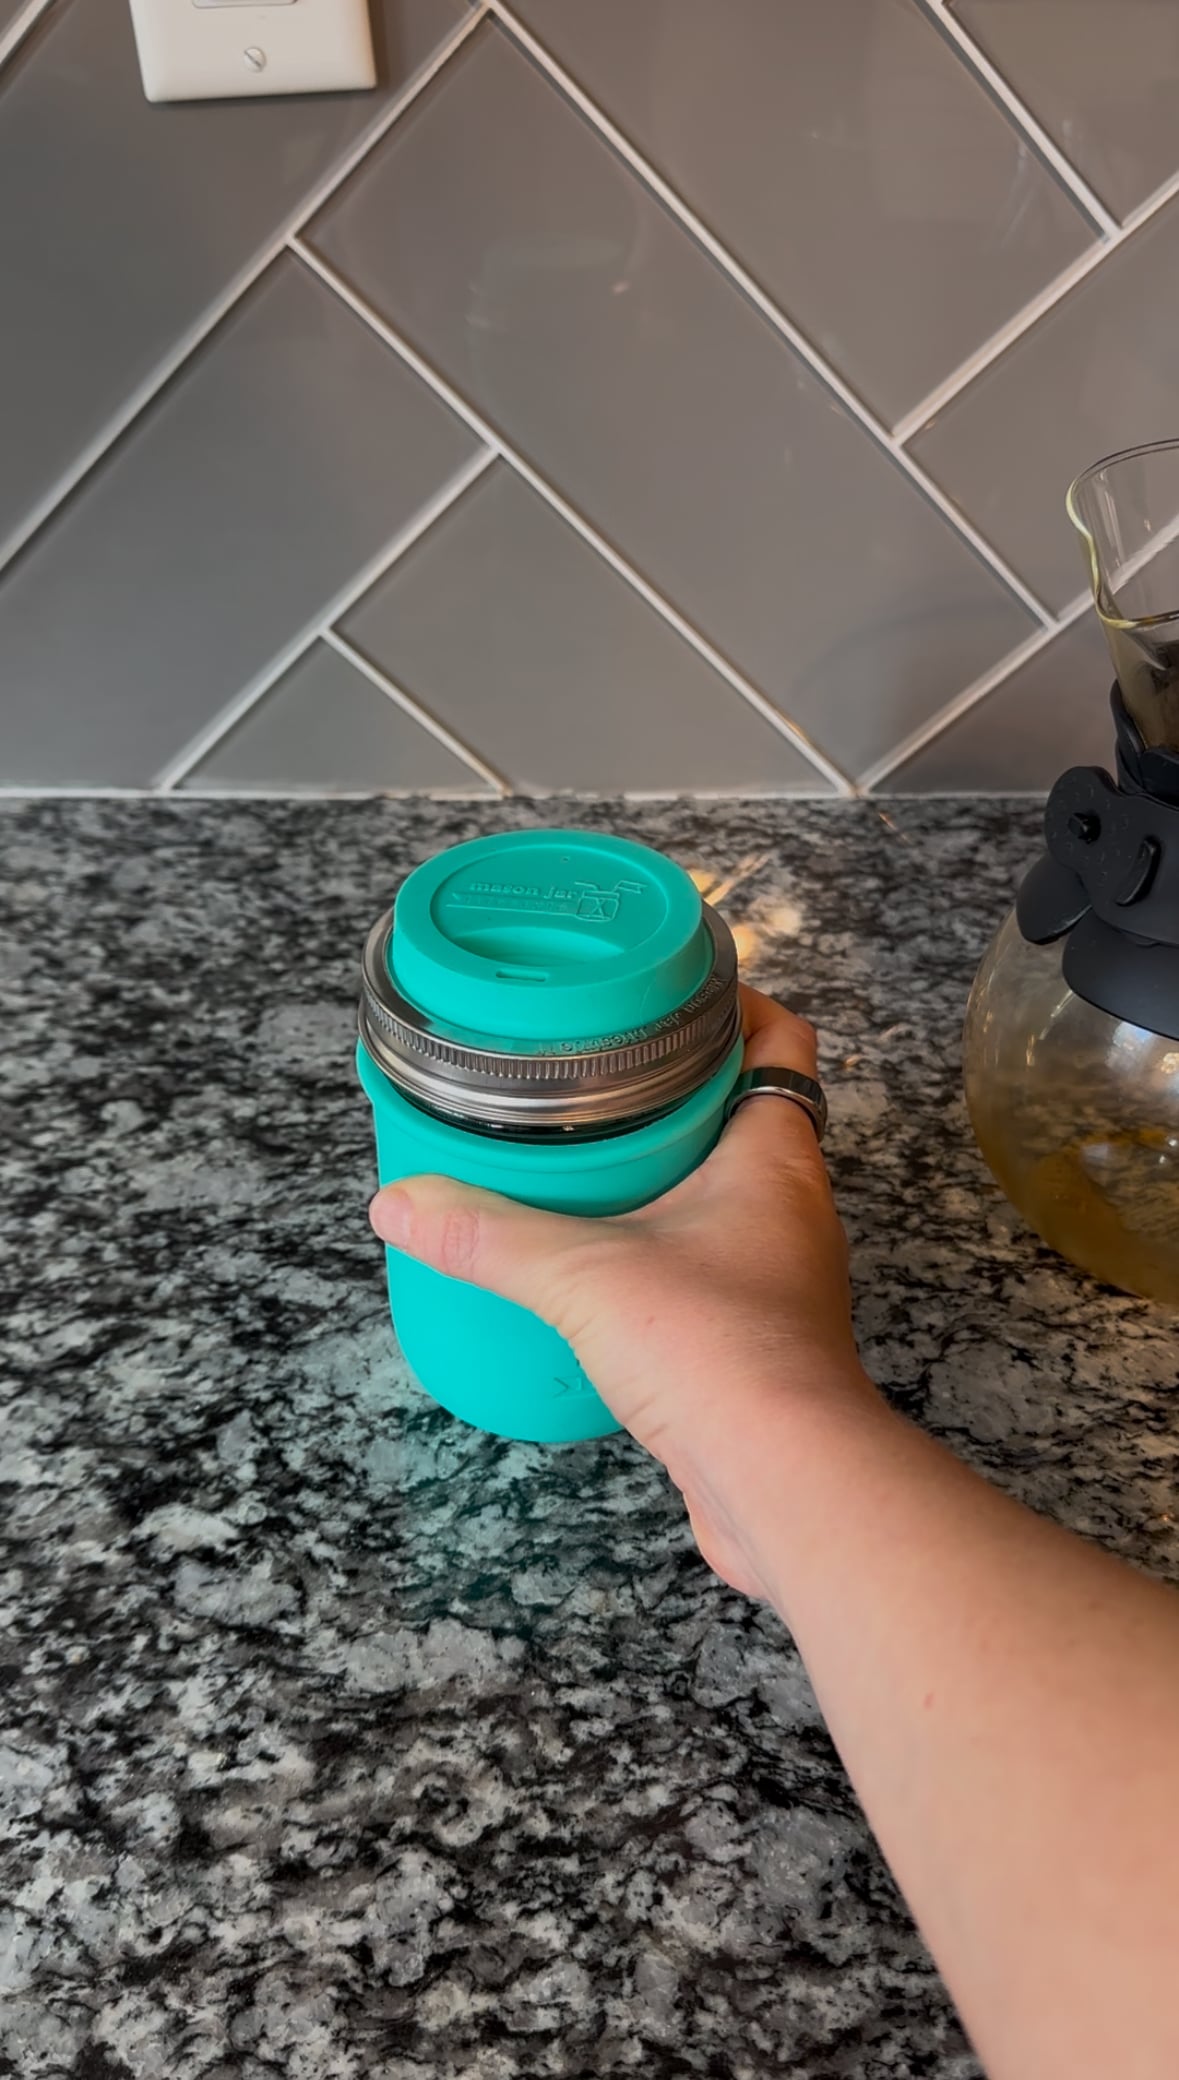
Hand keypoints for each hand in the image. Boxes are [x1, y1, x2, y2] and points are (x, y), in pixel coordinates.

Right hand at [370, 988, 875, 1595]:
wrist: (783, 1480)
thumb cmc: (714, 1349)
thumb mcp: (580, 1272)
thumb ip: (487, 1234)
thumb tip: (401, 1204)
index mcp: (775, 1154)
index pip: (783, 1039)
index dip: (737, 1002)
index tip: (666, 987)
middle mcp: (793, 1206)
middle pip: (748, 1111)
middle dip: (677, 1088)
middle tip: (592, 1073)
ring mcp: (782, 1276)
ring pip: (728, 1195)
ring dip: (667, 1174)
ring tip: (579, 1164)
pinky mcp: (760, 1341)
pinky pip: (711, 1268)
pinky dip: (662, 1253)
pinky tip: (598, 1269)